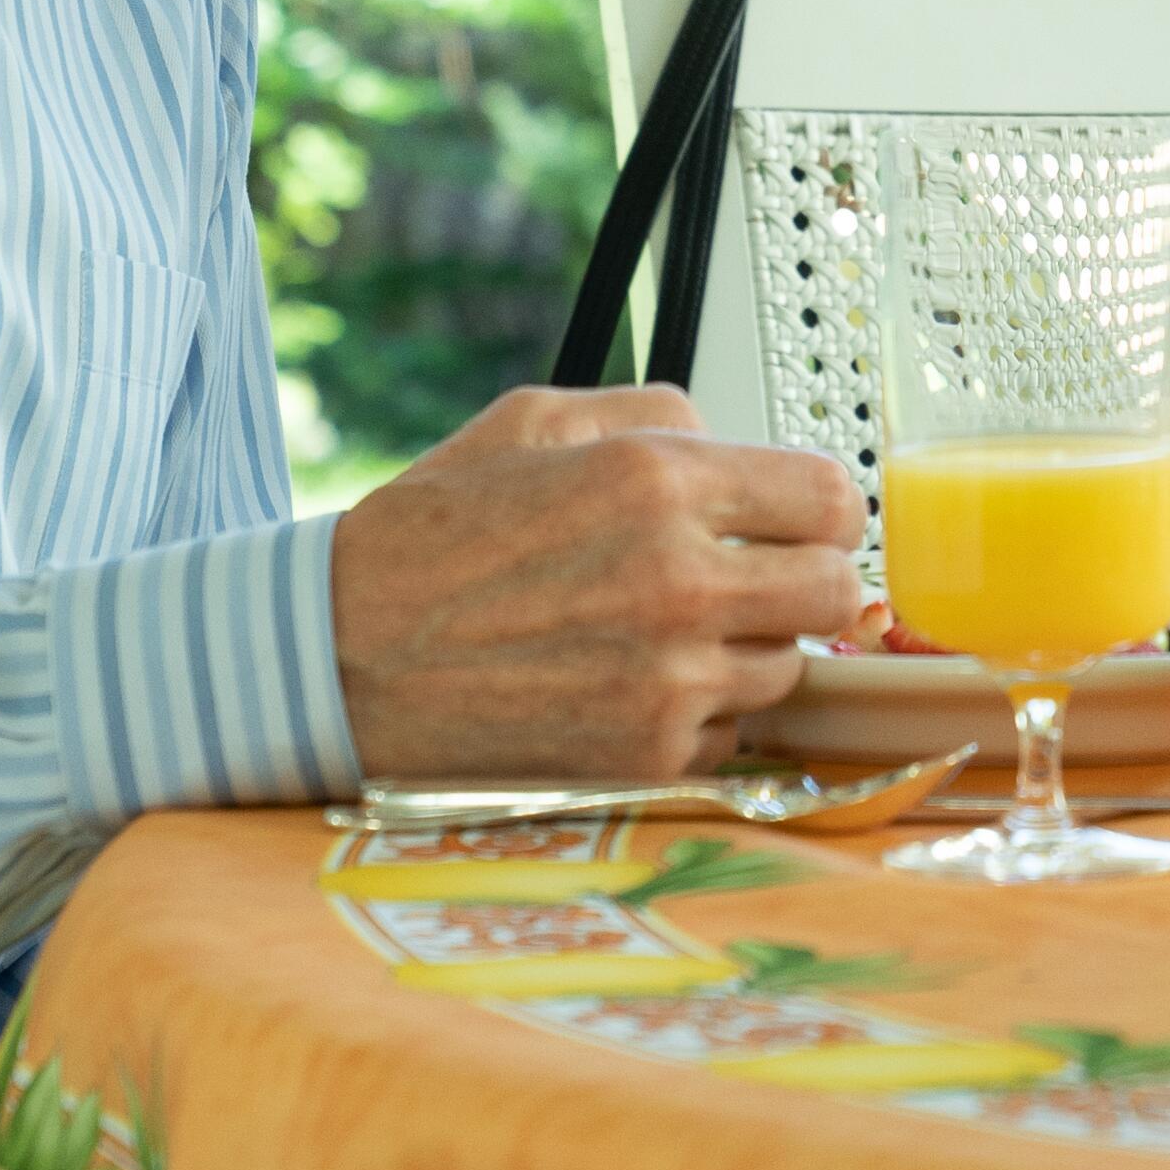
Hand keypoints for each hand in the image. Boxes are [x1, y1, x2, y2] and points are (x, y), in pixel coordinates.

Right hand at [327, 383, 868, 783]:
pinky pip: (732, 732)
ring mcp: (668, 679)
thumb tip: (743, 443)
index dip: (822, 510)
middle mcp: (678, 582)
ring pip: (788, 667)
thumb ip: (658, 413)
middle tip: (755, 577)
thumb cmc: (428, 538)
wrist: (333, 659)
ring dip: (748, 649)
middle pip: (836, 589)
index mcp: (657, 481)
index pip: (834, 498)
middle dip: (805, 579)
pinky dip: (700, 713)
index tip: (801, 521)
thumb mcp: (533, 421)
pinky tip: (629, 685)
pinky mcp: (647, 756)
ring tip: (661, 631)